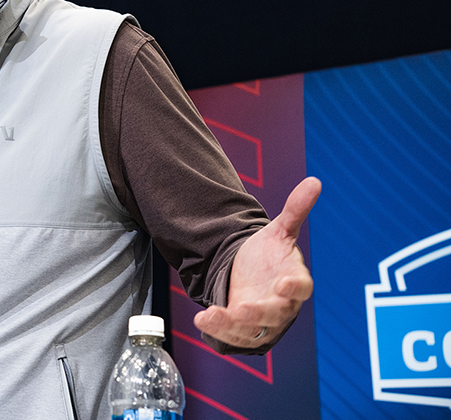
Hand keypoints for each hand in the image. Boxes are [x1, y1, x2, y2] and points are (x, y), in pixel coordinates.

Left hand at [193, 176, 320, 347]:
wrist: (249, 273)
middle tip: (244, 308)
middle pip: (276, 314)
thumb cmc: (270, 256)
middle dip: (260, 312)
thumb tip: (314, 181)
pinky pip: (233, 335)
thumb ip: (295, 210)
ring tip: (212, 315)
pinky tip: (202, 320)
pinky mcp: (243, 330)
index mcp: (295, 282)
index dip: (295, 287)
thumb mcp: (279, 231)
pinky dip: (218, 330)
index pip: (301, 288)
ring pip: (252, 330)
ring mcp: (262, 321)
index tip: (285, 283)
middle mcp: (282, 306)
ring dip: (232, 325)